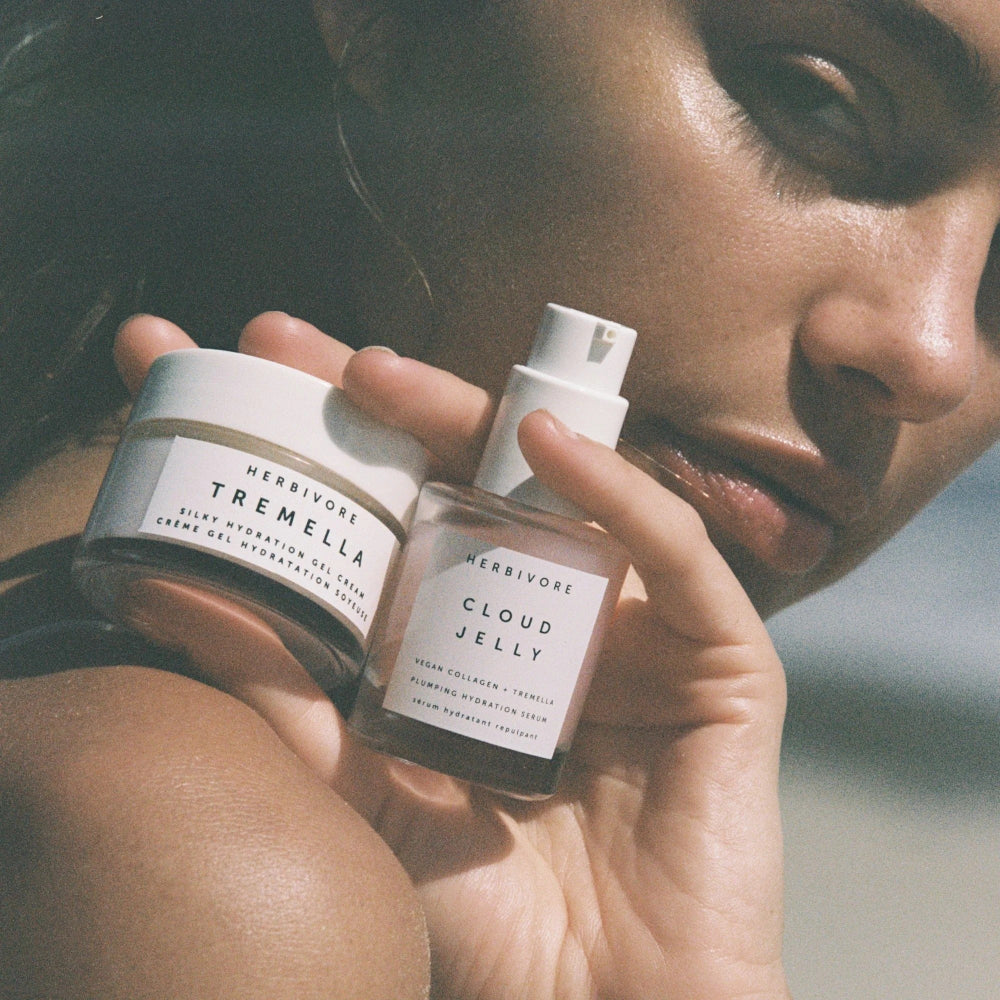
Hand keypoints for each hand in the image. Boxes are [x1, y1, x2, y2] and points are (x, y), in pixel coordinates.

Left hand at [115, 312, 789, 999]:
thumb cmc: (489, 915)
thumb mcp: (363, 789)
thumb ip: (283, 699)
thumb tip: (167, 594)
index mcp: (477, 636)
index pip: (402, 510)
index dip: (329, 444)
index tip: (236, 379)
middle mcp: (552, 611)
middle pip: (473, 477)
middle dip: (384, 404)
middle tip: (287, 346)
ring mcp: (635, 622)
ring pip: (568, 492)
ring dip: (479, 420)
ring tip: (378, 376)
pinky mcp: (718, 653)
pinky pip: (674, 552)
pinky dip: (621, 495)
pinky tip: (548, 448)